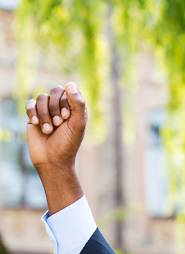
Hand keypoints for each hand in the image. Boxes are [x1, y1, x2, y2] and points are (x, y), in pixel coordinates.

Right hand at [24, 82, 87, 213]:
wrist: (52, 160)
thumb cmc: (68, 143)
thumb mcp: (77, 124)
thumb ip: (77, 103)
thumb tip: (70, 83)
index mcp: (75, 108)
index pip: (69, 90)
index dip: (66, 102)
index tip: (67, 118)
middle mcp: (61, 107)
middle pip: (55, 91)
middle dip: (55, 107)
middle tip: (58, 124)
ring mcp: (47, 111)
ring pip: (41, 97)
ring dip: (45, 114)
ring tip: (48, 129)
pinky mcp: (34, 116)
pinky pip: (30, 103)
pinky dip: (32, 112)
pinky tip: (36, 123)